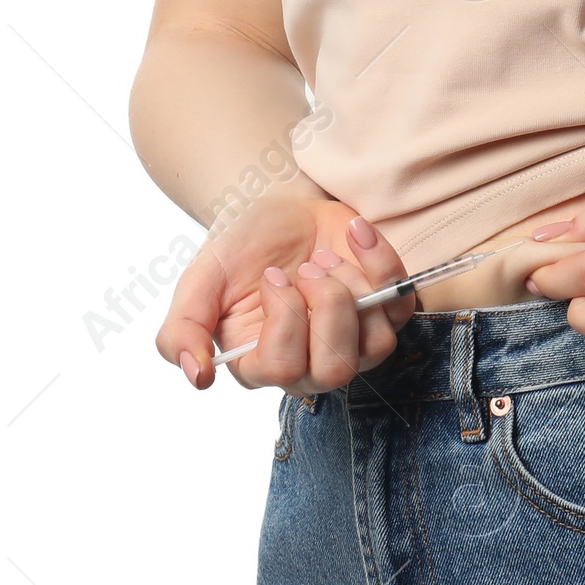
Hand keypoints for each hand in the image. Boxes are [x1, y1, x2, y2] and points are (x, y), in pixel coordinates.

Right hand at [157, 195, 415, 393]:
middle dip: (325, 306)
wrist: (277, 208)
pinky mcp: (384, 307)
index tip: (271, 276)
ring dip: (353, 287)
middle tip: (305, 267)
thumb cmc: (238, 249)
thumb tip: (197, 376)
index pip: (282, 370)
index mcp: (261, 365)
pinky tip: (354, 232)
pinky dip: (383, 262)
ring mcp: (353, 337)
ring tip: (322, 257)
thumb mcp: (198, 283)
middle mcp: (311, 363)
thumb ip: (181, 331)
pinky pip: (402, 303)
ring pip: (377, 344)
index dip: (283, 319)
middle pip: (336, 369)